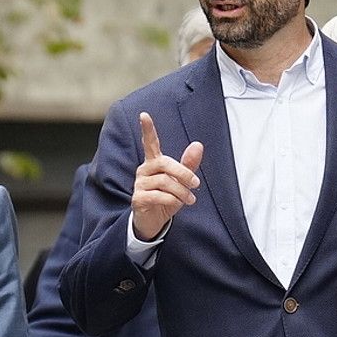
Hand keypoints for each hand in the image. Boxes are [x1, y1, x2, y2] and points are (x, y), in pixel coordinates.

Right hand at [131, 112, 202, 241]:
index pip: (150, 143)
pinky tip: (176, 204)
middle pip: (164, 163)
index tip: (144, 115)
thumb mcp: (182, 182)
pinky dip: (172, 200)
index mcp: (154, 163)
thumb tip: (198, 144)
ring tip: (190, 199)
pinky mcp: (138, 198)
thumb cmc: (167, 198)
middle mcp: (144, 170)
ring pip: (164, 182)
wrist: (154, 222)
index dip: (147, 129)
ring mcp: (139, 184)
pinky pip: (158, 195)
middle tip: (197, 184)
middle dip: (183, 173)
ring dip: (182, 192)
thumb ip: (189, 164)